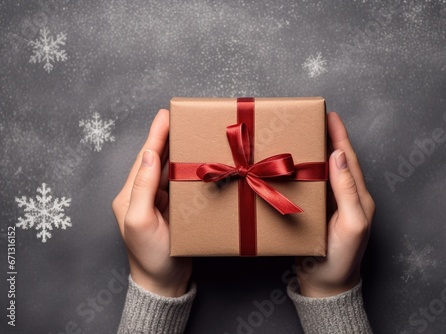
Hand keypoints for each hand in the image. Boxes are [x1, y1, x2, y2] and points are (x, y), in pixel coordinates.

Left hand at [112, 109, 191, 296]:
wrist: (164, 282)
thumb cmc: (150, 256)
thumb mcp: (141, 221)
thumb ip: (143, 187)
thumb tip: (151, 154)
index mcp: (131, 195)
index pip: (145, 158)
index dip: (156, 135)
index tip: (166, 114)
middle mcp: (144, 195)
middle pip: (157, 159)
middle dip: (167, 137)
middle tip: (181, 117)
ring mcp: (159, 202)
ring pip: (169, 170)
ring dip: (178, 151)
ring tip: (189, 133)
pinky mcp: (173, 210)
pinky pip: (179, 184)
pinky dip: (187, 170)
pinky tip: (195, 161)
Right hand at [295, 112, 374, 296]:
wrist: (326, 284)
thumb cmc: (343, 257)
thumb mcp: (351, 223)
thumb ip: (348, 190)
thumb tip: (338, 156)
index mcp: (358, 196)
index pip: (348, 159)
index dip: (340, 136)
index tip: (331, 115)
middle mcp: (345, 197)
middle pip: (336, 161)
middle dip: (327, 138)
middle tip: (313, 120)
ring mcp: (330, 205)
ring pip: (322, 172)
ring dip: (314, 153)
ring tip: (302, 136)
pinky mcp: (315, 213)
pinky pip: (310, 187)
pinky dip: (302, 173)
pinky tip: (293, 168)